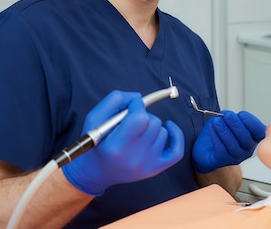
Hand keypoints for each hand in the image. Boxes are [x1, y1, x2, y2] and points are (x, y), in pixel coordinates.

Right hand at [62, 90, 183, 195]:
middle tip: (130, 122)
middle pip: (153, 123)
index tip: (131, 105)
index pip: (139, 118)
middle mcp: (134, 158)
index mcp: (117, 146)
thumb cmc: (96, 143)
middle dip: (143, 116)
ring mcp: (147, 165)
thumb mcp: (94, 118)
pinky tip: (168, 128)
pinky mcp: (155, 168)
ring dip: (152, 127)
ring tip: (137, 133)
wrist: (97, 172)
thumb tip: (138, 97)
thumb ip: (114, 100)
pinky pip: (177, 150)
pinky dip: (176, 136)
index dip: (137, 106)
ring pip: (162, 132)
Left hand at [192, 110, 264, 173]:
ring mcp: (236, 157)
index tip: (241, 114)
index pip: (259, 132)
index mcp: (253, 138)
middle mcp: (247, 150)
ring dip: (224, 131)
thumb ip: (231, 116)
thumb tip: (227, 114)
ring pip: (233, 145)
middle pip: (246, 139)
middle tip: (228, 116)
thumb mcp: (228, 120)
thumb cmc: (222, 133)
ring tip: (217, 121)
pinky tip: (212, 127)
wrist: (208, 147)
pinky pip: (221, 149)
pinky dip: (216, 136)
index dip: (252, 123)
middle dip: (236, 125)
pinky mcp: (223, 160)